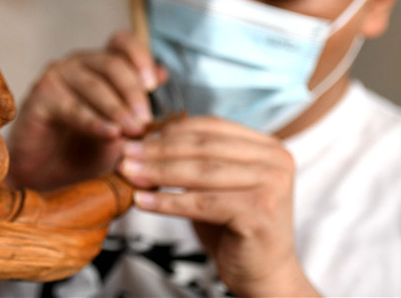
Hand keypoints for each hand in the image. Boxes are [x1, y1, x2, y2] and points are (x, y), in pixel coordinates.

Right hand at [6, 31, 166, 190]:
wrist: (44, 176)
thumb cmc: (82, 149)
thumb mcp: (119, 127)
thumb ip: (138, 103)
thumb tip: (163, 73)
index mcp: (98, 64)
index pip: (122, 42)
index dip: (140, 56)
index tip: (154, 84)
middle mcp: (77, 64)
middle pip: (112, 64)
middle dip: (134, 92)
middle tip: (146, 121)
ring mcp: (56, 78)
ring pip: (94, 85)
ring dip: (118, 108)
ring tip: (133, 131)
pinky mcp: (39, 98)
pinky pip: (72, 108)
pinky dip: (94, 122)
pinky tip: (110, 134)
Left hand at [119, 115, 318, 296]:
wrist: (263, 273)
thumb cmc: (233, 226)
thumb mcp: (214, 184)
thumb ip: (193, 158)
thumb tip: (144, 137)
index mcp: (267, 145)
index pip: (210, 126)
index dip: (170, 131)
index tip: (136, 138)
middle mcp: (276, 159)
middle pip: (204, 147)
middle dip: (158, 150)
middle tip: (124, 154)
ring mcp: (272, 184)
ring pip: (201, 172)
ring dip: (158, 172)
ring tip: (127, 173)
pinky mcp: (260, 212)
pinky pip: (202, 203)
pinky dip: (167, 202)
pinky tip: (141, 201)